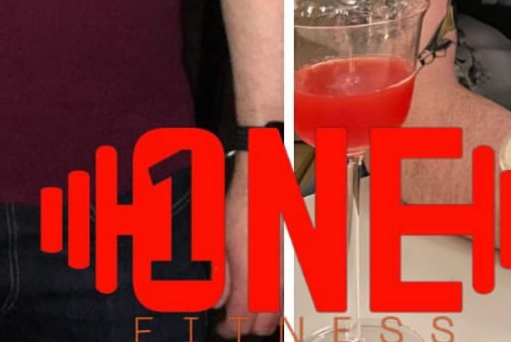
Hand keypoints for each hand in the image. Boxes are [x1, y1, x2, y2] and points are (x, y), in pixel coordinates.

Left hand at [215, 155, 279, 339]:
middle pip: (267, 322)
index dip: (228, 328)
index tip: (220, 327)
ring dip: (263, 316)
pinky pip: (285, 292)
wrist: (263, 182)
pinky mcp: (291, 260)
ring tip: (244, 309)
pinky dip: (273, 301)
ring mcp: (286, 268)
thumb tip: (219, 301)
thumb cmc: (242, 204)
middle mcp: (274, 276)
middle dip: (247, 326)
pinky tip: (260, 292)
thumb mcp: (220, 243)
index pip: (243, 318)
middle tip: (230, 321)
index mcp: (254, 274)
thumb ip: (222, 279)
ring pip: (279, 309)